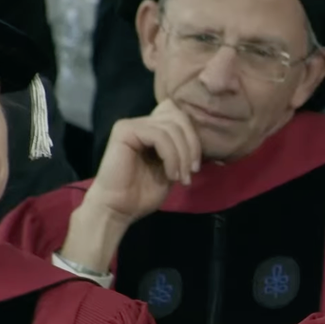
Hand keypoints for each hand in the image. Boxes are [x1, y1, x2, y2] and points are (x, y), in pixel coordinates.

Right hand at [86, 99, 202, 224]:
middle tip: (192, 172)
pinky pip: (159, 136)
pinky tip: (170, 175)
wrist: (119, 208)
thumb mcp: (173, 168)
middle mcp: (142, 122)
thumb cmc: (144, 192)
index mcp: (153, 129)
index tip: (196, 166)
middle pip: (179, 116)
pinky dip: (171, 157)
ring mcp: (131, 124)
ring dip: (183, 156)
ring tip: (181, 178)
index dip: (193, 137)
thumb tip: (205, 141)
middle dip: (192, 145)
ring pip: (172, 128)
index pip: (180, 115)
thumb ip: (182, 151)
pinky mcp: (124, 131)